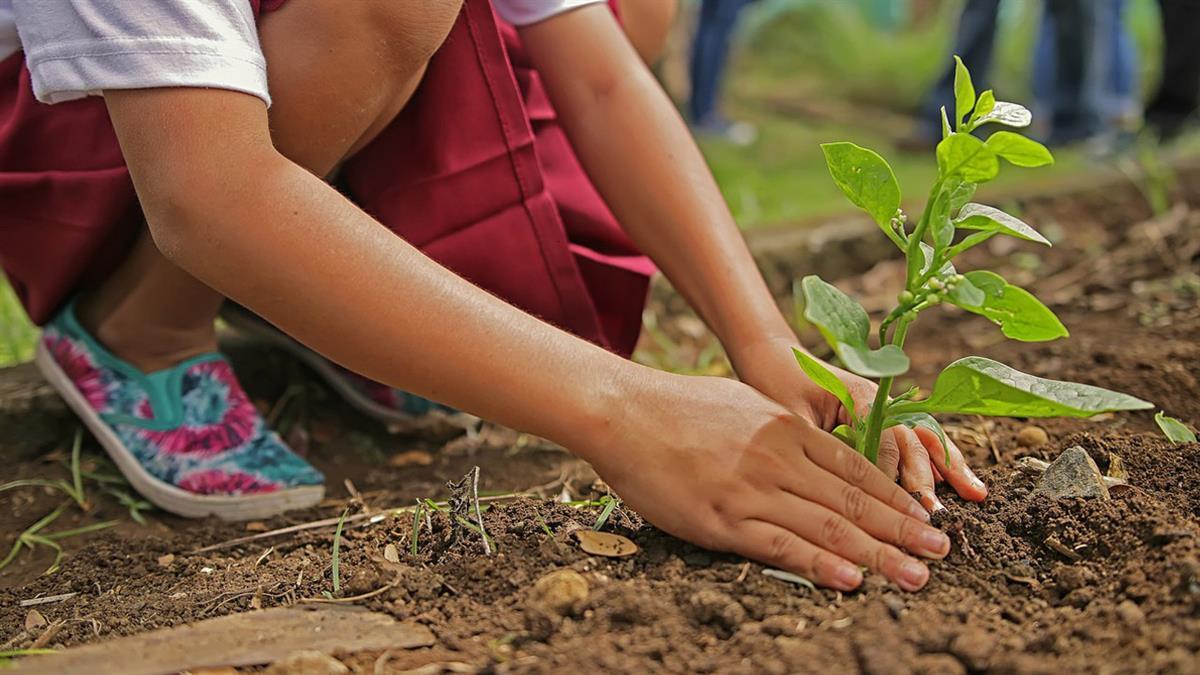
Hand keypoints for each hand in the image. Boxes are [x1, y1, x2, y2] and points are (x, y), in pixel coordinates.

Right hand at [577, 372, 951, 590]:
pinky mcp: (721, 519)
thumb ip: (782, 430)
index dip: (896, 497)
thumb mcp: (744, 405)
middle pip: (854, 501)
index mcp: (786, 429)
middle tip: (941, 553)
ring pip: (827, 527)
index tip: (926, 518)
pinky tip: (851, 580)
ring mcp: (751, 490)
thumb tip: (813, 448)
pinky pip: (780, 546)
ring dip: (878, 554)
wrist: (623, 411)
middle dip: (902, 530)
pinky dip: (819, 565)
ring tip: (915, 575)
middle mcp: (778, 458)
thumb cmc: (679, 407)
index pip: (856, 469)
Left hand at [731, 336, 986, 511]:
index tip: (896, 509)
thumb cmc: (776, 385)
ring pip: (923, 440)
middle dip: (925, 479)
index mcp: (859, 396)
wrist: (773, 357)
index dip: (891, 476)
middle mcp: (880, 401)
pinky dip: (940, 461)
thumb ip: (819, 445)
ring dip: (948, 468)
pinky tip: (964, 483)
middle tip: (934, 515)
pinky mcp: (884, 419)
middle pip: (911, 441)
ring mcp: (886, 408)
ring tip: (976, 495)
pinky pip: (917, 440)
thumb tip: (838, 487)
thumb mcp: (791, 417)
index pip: (884, 441)